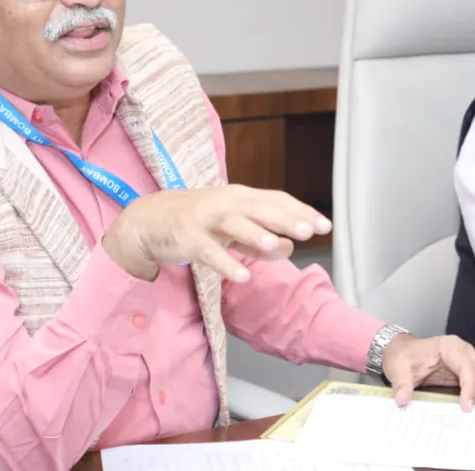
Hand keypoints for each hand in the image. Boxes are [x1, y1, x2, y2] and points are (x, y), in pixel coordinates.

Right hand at [100, 184, 330, 281]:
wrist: (148, 220)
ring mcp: (205, 218)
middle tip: (310, 230)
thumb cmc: (198, 223)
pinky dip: (226, 263)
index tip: (325, 226)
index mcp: (241, 197)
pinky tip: (243, 276)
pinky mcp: (187, 237)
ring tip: (276, 245)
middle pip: (260, 208)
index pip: (277, 200)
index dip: (301, 212)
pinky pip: (209, 251)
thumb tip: (290, 248)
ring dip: (255, 233)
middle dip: (285, 218)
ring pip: (234, 223)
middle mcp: (226, 202)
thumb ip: (261, 239)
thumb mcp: (232, 229)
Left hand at [381, 334, 474, 412]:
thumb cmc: (403, 357)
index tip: (466, 407)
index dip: (469, 387)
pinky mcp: (471, 367)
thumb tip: (403, 399)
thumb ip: (402, 382)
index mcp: (448, 346)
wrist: (402, 351)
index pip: (466, 366)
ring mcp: (470, 357)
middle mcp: (463, 350)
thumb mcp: (398, 367)